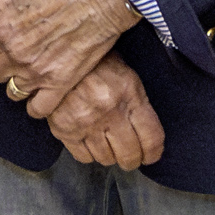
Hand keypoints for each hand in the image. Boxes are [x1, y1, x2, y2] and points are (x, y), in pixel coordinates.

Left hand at [0, 0, 140, 116]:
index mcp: (4, 30)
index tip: (5, 43)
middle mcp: (16, 54)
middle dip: (6, 63)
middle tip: (22, 55)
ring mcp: (37, 72)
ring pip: (14, 91)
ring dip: (21, 83)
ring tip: (34, 73)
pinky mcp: (60, 83)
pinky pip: (38, 108)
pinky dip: (38, 104)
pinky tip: (44, 93)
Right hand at [43, 56, 165, 168]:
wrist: (60, 55)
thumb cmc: (97, 63)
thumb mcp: (126, 75)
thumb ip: (138, 104)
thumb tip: (147, 134)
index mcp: (129, 94)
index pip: (151, 138)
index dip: (153, 153)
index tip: (150, 156)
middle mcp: (109, 111)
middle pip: (129, 155)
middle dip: (133, 160)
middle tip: (131, 157)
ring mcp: (86, 122)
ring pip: (106, 159)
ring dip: (111, 156)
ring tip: (109, 146)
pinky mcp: (64, 129)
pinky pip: (83, 157)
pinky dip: (90, 154)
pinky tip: (91, 143)